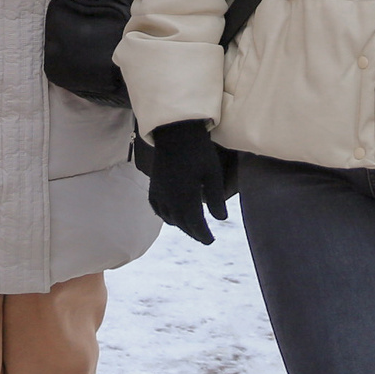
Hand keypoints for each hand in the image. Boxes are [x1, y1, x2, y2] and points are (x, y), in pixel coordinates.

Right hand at [146, 119, 229, 245]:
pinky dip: (165, 216)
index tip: (211, 241)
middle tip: (204, 238)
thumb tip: (221, 219)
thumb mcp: (212, 173)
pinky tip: (172, 216)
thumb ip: (215, 198)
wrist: (175, 133)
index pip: (195, 224)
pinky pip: (157, 209)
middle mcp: (170, 199)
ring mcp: (159, 193)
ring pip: (169, 218)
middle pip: (182, 224)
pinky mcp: (153, 186)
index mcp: (186, 197)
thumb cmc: (198, 151)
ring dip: (180, 225)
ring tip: (191, 227)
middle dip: (193, 233)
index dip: (203, 235)